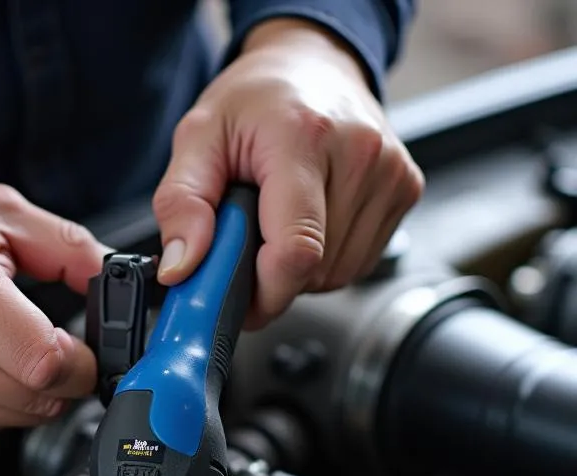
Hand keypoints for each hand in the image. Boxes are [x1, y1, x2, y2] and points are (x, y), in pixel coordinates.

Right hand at [0, 182, 104, 447]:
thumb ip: (63, 243)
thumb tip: (111, 275)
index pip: (49, 363)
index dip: (85, 361)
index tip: (88, 345)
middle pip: (42, 399)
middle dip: (66, 377)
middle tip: (53, 342)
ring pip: (22, 419)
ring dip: (33, 391)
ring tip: (6, 344)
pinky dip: (0, 403)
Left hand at [153, 18, 423, 328]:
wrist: (311, 62)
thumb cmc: (254, 101)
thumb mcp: (197, 139)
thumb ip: (181, 205)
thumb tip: (181, 268)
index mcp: (304, 138)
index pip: (296, 251)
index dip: (263, 294)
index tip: (234, 301)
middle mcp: (360, 153)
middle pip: (314, 270)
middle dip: (271, 275)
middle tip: (248, 239)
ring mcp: (391, 173)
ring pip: (337, 274)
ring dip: (299, 270)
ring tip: (279, 223)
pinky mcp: (406, 189)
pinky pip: (358, 262)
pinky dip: (325, 260)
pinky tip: (309, 222)